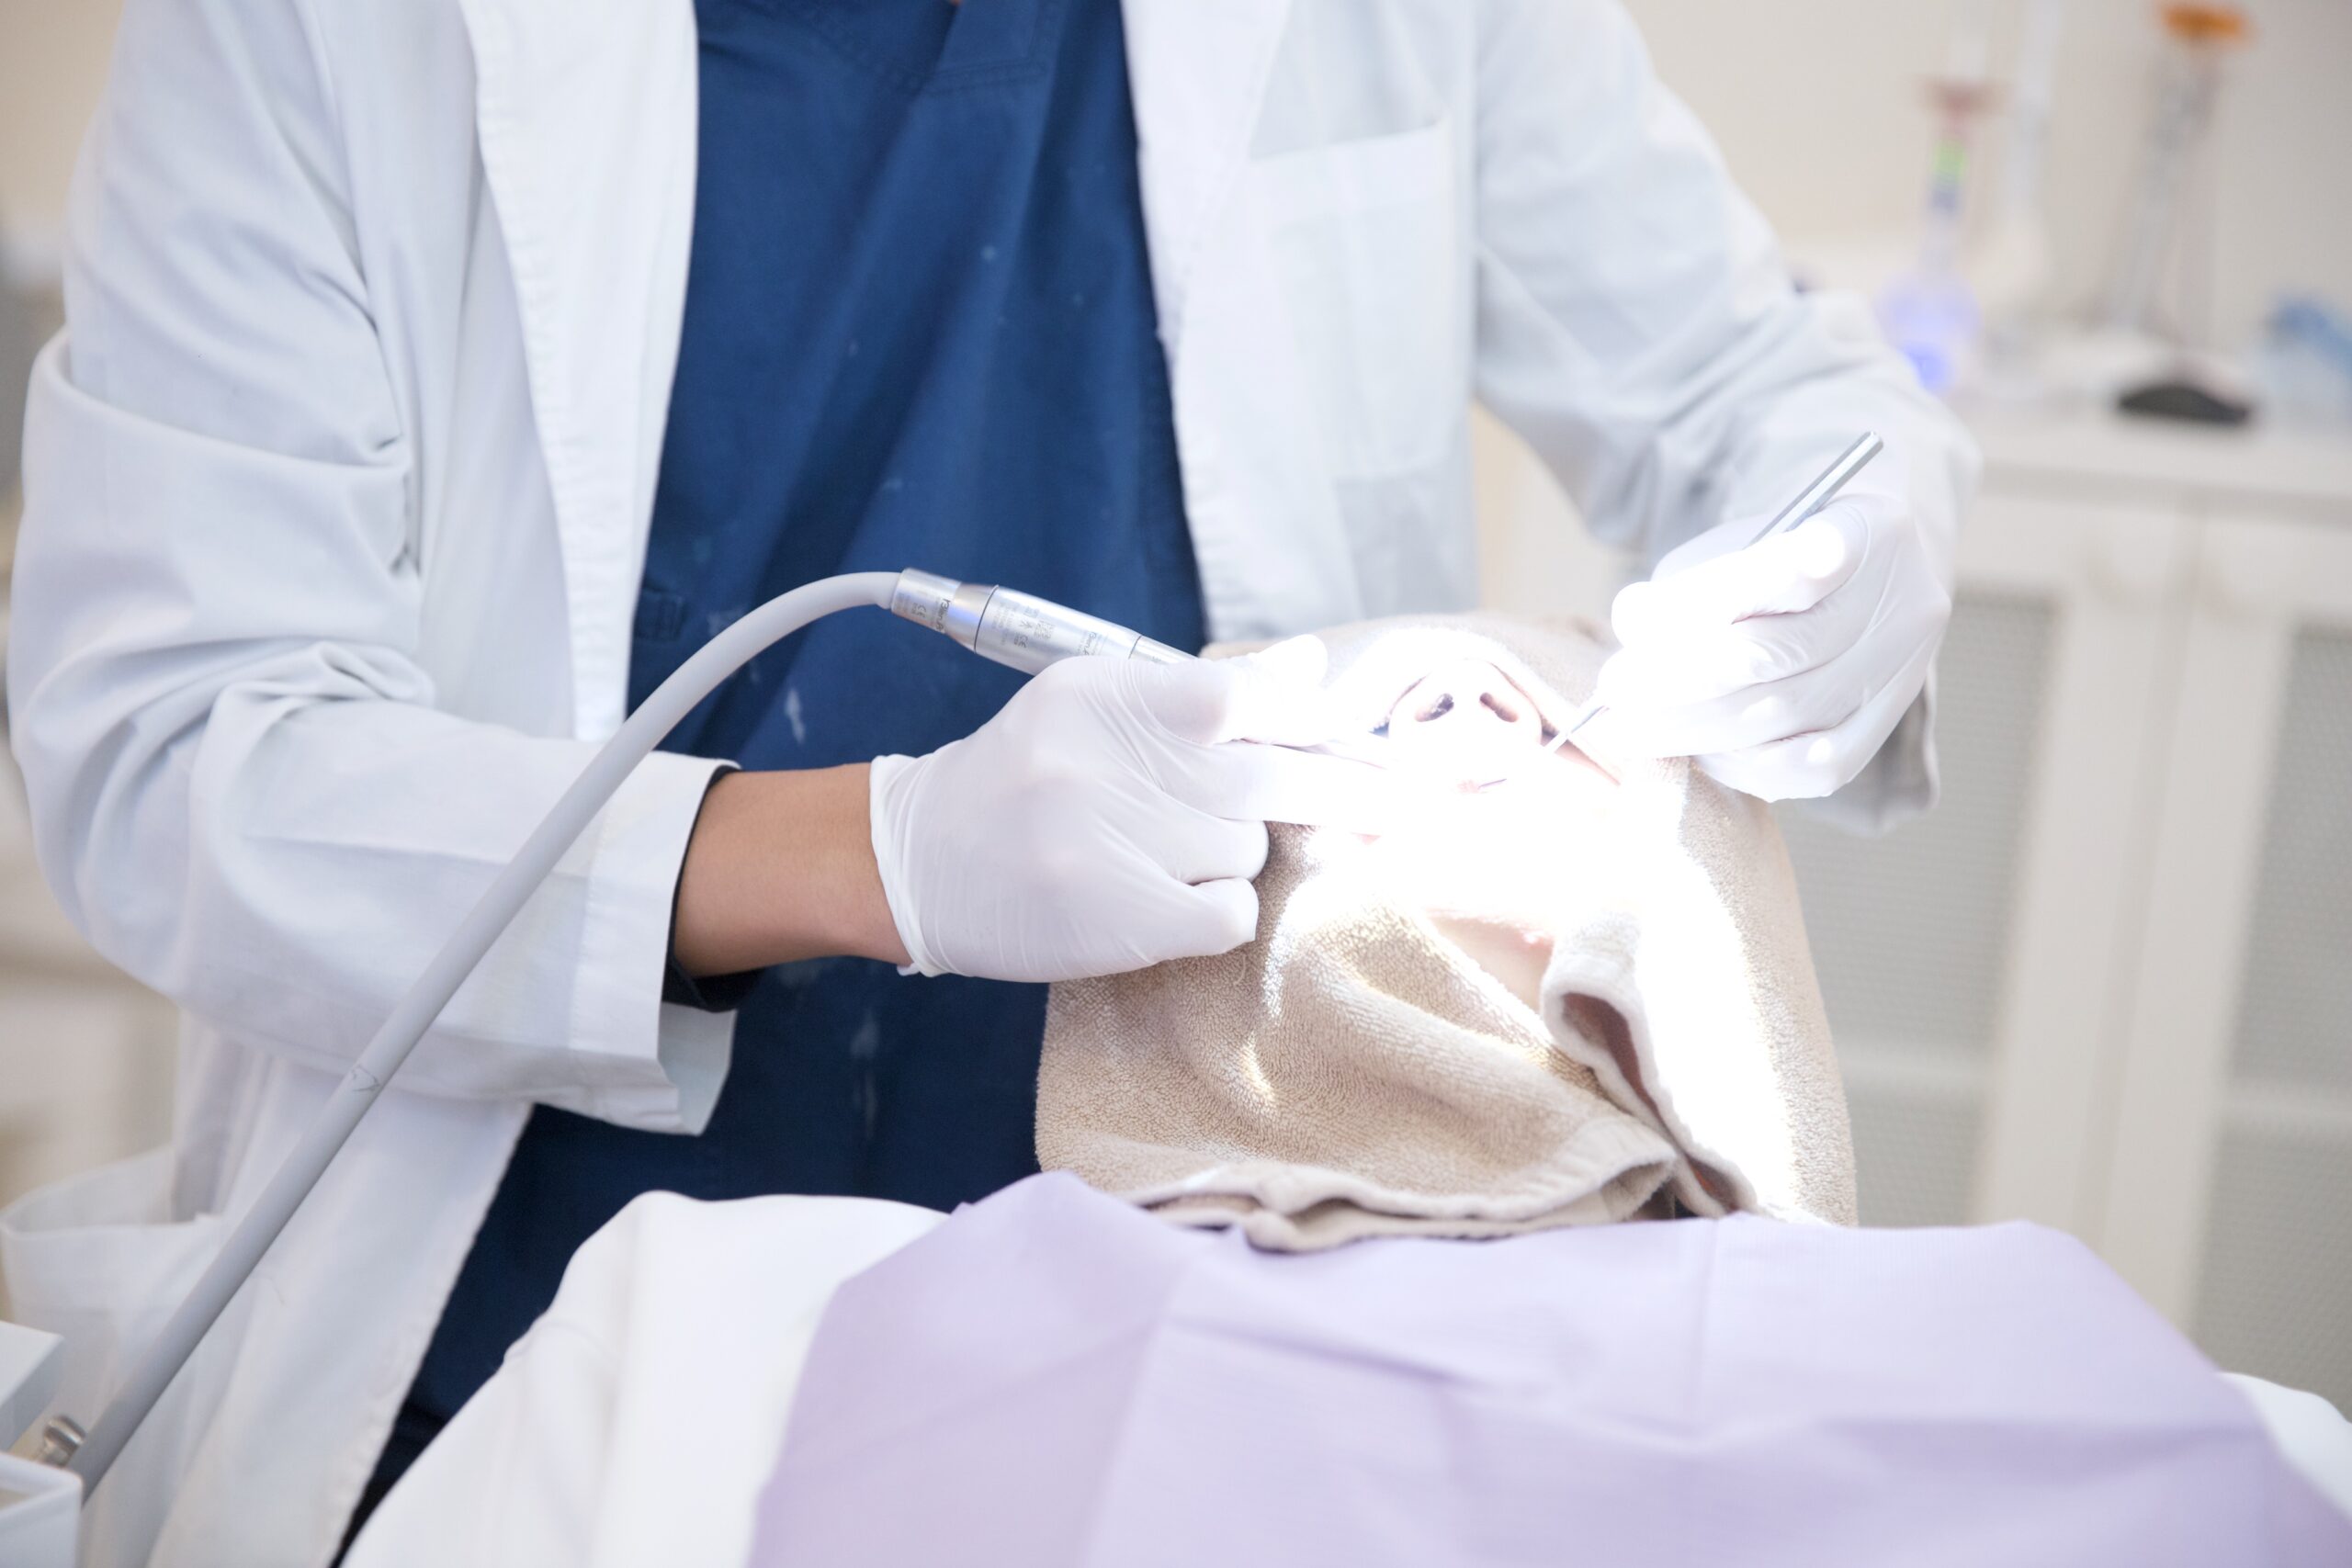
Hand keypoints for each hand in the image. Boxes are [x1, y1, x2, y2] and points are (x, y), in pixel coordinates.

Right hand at [869, 640, 1397, 981]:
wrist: (920, 862)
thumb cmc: (1023, 778)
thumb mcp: (1094, 707)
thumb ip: (1201, 691)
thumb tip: (1312, 667)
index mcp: (1107, 695)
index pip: (1244, 694)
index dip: (1314, 720)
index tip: (1356, 740)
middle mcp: (1111, 762)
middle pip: (1275, 774)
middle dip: (1353, 790)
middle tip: (1410, 803)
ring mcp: (1115, 842)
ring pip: (1250, 847)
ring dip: (1231, 854)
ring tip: (1161, 855)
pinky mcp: (1124, 916)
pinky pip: (1232, 910)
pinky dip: (1222, 910)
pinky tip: (1174, 903)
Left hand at [1592, 495, 1950, 799]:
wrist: (1865, 579)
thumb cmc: (1779, 559)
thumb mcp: (1730, 546)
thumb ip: (1683, 585)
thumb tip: (1634, 628)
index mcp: (1867, 530)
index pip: (1788, 567)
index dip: (1708, 597)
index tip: (1632, 620)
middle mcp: (1899, 602)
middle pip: (1772, 654)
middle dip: (1674, 680)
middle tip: (1612, 690)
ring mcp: (1900, 669)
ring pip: (1783, 715)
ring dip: (1692, 729)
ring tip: (1631, 727)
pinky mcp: (1885, 725)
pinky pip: (1812, 769)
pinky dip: (1742, 766)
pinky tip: (1695, 754)